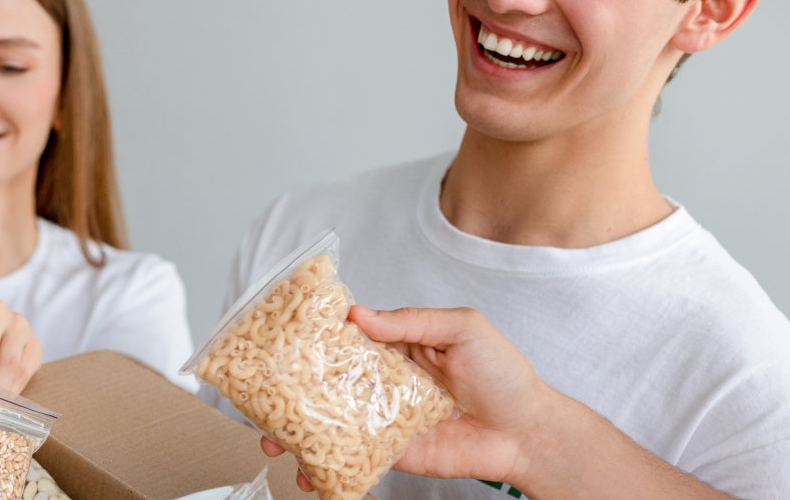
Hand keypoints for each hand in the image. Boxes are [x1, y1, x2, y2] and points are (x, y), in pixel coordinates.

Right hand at [260, 305, 556, 491]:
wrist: (528, 433)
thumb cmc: (504, 375)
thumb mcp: (464, 328)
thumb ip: (412, 321)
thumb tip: (361, 316)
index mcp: (395, 346)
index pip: (345, 338)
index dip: (311, 340)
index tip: (277, 343)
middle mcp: (382, 382)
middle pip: (325, 383)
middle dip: (289, 391)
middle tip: (260, 400)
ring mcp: (382, 419)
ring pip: (329, 422)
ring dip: (296, 431)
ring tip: (271, 442)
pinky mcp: (391, 453)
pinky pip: (351, 457)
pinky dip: (325, 466)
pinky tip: (306, 473)